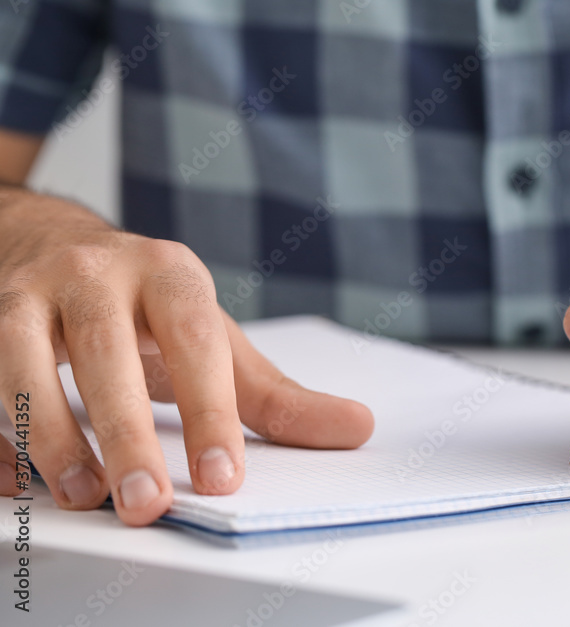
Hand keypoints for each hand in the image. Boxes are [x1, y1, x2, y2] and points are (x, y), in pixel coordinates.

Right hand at [0, 195, 372, 524]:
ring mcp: (29, 292)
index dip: (209, 411)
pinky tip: (21, 482)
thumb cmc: (146, 305)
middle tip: (148, 504)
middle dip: (125, 434)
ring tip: (83, 496)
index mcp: (169, 274)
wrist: (52, 244)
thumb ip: (275, 395)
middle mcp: (97, 273)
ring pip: (22, 361)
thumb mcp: (214, 339)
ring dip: (48, 435)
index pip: (195, 340)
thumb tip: (357, 429)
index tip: (220, 479)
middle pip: (107, 352)